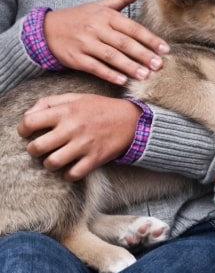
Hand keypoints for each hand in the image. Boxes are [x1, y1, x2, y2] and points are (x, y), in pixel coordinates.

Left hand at [18, 93, 140, 179]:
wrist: (132, 119)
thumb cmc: (101, 108)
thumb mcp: (76, 97)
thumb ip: (50, 102)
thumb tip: (28, 114)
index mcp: (66, 111)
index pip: (29, 122)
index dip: (22, 129)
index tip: (27, 133)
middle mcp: (73, 128)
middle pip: (37, 147)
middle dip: (34, 150)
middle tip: (40, 148)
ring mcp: (84, 144)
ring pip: (51, 163)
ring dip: (49, 164)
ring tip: (55, 159)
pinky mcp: (95, 158)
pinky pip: (72, 174)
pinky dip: (68, 175)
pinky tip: (70, 168)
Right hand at [44, 0, 168, 84]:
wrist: (46, 29)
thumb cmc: (79, 17)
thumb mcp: (101, 5)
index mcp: (106, 16)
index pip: (133, 28)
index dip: (150, 38)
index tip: (165, 49)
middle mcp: (96, 29)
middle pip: (124, 43)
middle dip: (143, 54)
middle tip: (160, 65)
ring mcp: (85, 44)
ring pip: (111, 56)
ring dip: (129, 66)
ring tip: (145, 75)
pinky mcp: (75, 58)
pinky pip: (94, 67)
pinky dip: (108, 74)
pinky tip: (122, 80)